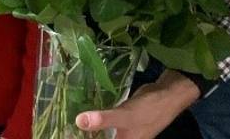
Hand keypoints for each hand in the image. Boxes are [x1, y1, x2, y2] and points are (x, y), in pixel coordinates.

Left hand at [74, 70, 199, 138]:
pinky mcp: (120, 121)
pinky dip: (93, 122)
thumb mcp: (125, 116)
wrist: (168, 95)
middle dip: (82, 136)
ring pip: (100, 135)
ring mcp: (121, 133)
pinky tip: (82, 115)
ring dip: (87, 131)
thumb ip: (103, 119)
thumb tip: (78, 122)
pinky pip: (103, 125)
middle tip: (61, 131)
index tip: (65, 136)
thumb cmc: (148, 110)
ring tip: (66, 125)